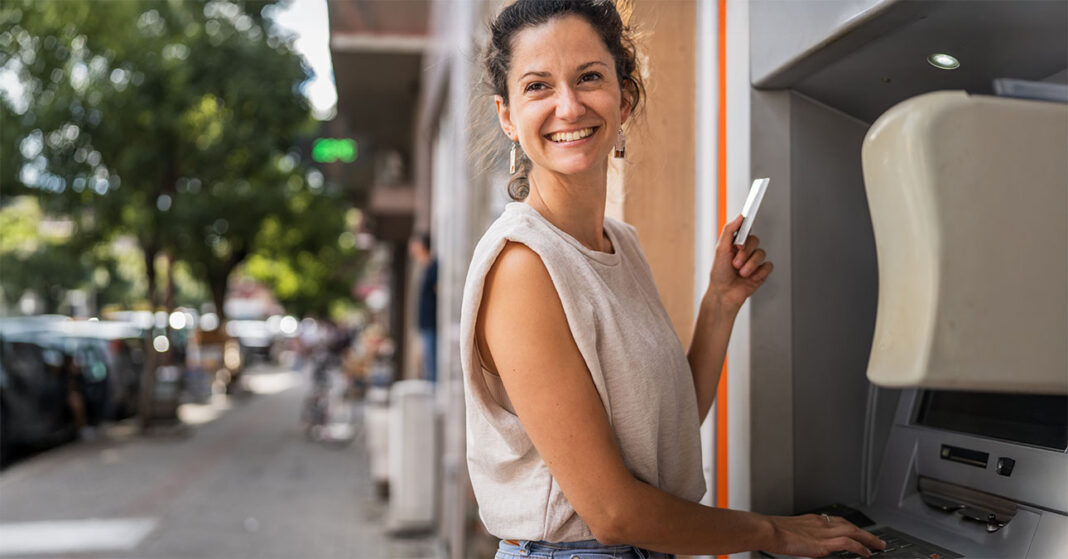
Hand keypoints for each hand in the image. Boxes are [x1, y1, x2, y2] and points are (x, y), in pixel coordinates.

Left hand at [706, 215, 772, 311]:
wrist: (724, 294)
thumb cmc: (719, 274)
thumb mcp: (720, 249)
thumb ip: (729, 231)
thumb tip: (739, 217)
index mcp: (735, 243)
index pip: (745, 230)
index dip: (746, 232)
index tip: (745, 232)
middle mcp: (745, 251)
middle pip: (754, 241)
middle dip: (745, 253)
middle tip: (736, 263)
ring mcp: (754, 261)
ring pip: (761, 253)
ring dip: (750, 264)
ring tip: (741, 273)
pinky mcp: (761, 272)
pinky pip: (768, 266)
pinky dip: (759, 272)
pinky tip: (751, 277)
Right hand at [768, 514, 886, 557]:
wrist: (768, 530)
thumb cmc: (771, 531)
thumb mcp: (788, 530)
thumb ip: (799, 536)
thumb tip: (800, 542)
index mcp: (812, 520)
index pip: (837, 521)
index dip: (850, 527)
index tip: (857, 532)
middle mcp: (821, 523)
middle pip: (849, 525)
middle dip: (865, 533)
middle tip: (877, 540)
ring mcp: (823, 532)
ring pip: (854, 532)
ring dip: (869, 539)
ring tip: (879, 546)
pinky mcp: (823, 543)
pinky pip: (848, 544)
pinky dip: (860, 548)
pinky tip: (867, 553)